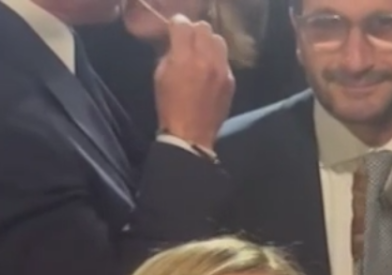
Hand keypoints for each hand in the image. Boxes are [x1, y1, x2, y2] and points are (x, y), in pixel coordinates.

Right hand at [154, 15, 234, 148]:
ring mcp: (223, 70)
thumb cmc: (169, 106)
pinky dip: (216, 58)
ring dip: (208, 42)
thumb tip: (176, 42)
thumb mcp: (160, 76)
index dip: (177, 24)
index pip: (184, 24)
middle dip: (194, 31)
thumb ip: (169, 54)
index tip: (173, 29)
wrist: (191, 135)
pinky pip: (225, 59)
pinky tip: (209, 69)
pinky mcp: (231, 80)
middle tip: (187, 40)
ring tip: (200, 52)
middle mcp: (207, 60)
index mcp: (185, 59)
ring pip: (219, 40)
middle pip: (204, 28)